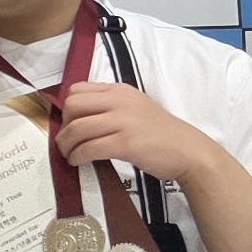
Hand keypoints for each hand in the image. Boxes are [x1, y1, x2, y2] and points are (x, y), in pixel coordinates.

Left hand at [52, 80, 221, 186]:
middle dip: (64, 126)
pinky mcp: (126, 143)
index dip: (68, 108)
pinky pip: (89, 148)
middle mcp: (120, 101)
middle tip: (68, 141)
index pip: (78, 89)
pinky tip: (78, 162)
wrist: (188, 150)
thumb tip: (79, 119)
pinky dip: (78, 157)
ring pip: (78, 128)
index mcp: (120, 91)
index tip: (71, 124)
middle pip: (73, 105)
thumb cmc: (161, 134)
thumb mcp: (136, 109)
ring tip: (70, 155)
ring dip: (66, 145)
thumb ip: (111, 107)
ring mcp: (124, 121)